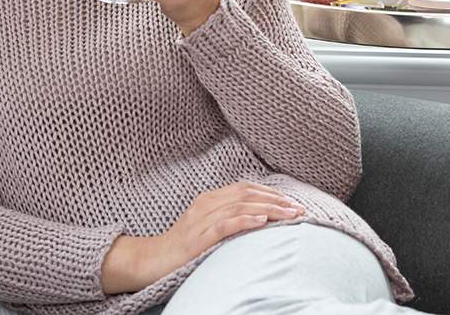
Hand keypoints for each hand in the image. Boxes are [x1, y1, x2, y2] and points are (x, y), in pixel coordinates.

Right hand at [131, 182, 306, 288]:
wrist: (150, 260)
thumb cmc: (181, 247)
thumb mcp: (205, 226)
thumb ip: (227, 218)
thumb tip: (260, 218)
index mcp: (209, 199)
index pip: (246, 188)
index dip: (271, 193)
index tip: (293, 201)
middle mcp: (206, 205)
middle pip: (247, 195)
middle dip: (277, 201)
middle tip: (300, 208)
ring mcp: (200, 221)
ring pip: (240, 207)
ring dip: (269, 210)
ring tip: (290, 214)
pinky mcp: (197, 239)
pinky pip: (224, 226)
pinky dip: (245, 221)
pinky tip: (261, 221)